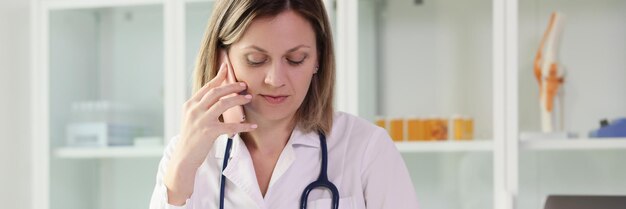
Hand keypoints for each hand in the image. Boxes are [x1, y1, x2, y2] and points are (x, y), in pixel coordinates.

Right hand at [164, 62, 256, 204]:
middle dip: (232, 86)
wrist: (184, 158)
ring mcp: (201, 120)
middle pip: (216, 92)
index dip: (218, 77)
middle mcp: (194, 110)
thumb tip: (217, 98)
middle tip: (244, 85)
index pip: (207, 87)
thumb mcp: (192, 119)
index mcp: (190, 104)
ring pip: (223, 104)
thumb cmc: (191, 138)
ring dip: (238, 99)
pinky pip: (230, 126)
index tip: (227, 68)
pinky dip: (243, 125)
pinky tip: (252, 125)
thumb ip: (201, 107)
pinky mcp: (208, 132)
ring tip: (249, 98)